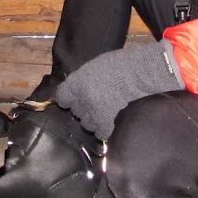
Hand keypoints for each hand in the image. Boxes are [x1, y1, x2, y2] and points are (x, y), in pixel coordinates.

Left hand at [54, 40, 184, 139]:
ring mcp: (92, 111)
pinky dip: (104, 129)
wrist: (136, 72)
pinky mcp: (104, 121)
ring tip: (103, 110)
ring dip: (92, 119)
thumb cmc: (117, 65)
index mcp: (76, 82)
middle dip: (83, 107)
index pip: (62, 97)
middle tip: (94, 101)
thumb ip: (80, 80)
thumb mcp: (93, 67)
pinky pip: (100, 132)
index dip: (68, 98)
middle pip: (74, 111)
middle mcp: (80, 98)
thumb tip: (75, 91)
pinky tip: (109, 120)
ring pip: (86, 123)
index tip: (72, 99)